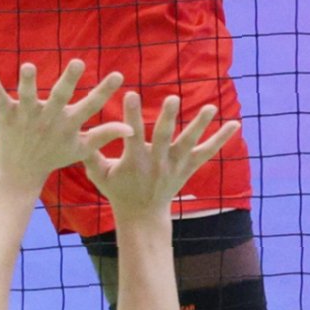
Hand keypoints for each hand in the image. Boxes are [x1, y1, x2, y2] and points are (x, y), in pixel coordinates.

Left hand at [0, 61, 127, 191]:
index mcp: (68, 125)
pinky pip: (1, 102)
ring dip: (27, 82)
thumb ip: (104, 135)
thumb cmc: (53, 155)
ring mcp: (27, 117)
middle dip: (68, 79)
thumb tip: (130, 127)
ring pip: (28, 96)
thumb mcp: (81, 148)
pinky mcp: (8, 116)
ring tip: (28, 66)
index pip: (90, 106)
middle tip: (78, 62)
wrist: (20, 171)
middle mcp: (49, 119)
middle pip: (60, 96)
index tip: (118, 75)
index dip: (104, 91)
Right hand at [82, 92, 240, 222]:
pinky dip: (221, 139)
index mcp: (134, 160)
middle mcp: (156, 162)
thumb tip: (74, 133)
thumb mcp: (99, 175)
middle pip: (164, 137)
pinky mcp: (188, 168)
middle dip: (167, 118)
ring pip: (189, 143)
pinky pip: (207, 152)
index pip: (132, 134)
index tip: (131, 93)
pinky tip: (235, 124)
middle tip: (172, 98)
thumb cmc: (118, 191)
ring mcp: (174, 165)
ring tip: (210, 108)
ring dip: (200, 125)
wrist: (142, 216)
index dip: (131, 115)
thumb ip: (89, 153)